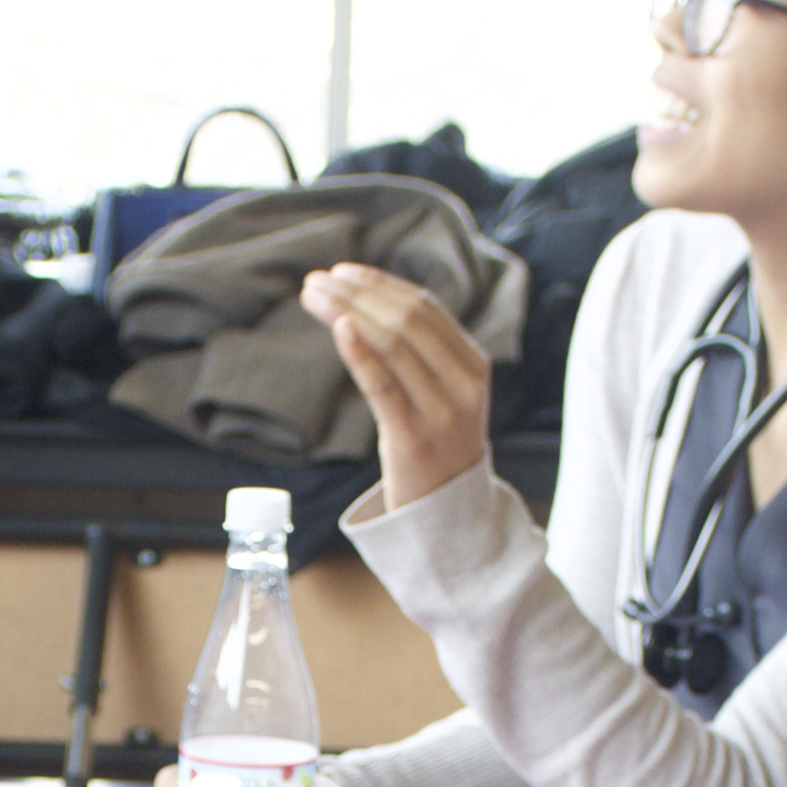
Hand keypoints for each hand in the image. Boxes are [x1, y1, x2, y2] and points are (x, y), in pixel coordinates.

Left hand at [301, 264, 493, 505]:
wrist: (448, 514)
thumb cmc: (435, 447)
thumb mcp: (444, 394)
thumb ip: (424, 354)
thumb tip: (370, 304)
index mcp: (473, 365)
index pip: (424, 308)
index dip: (380, 284)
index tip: (342, 272)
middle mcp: (464, 384)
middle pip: (406, 320)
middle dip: (357, 294)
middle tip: (317, 282)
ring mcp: (442, 411)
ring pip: (393, 345)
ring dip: (347, 313)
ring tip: (313, 298)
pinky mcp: (414, 439)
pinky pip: (384, 386)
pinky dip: (360, 352)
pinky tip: (338, 328)